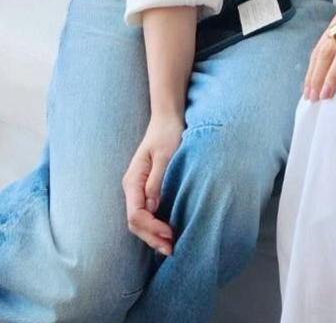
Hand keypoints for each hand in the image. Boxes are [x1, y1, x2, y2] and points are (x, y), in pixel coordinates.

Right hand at [122, 115, 183, 255]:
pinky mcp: (147, 189)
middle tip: (171, 249)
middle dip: (152, 237)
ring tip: (170, 247)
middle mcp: (132, 188)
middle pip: (136, 222)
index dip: (151, 228)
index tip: (170, 234)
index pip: (136, 214)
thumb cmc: (167, 134)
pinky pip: (147, 213)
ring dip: (153, 234)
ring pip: (140, 220)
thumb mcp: (164, 155)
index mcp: (133, 181)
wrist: (167, 119)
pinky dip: (155, 225)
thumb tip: (152, 206)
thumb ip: (156, 180)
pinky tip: (167, 232)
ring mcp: (138, 189)